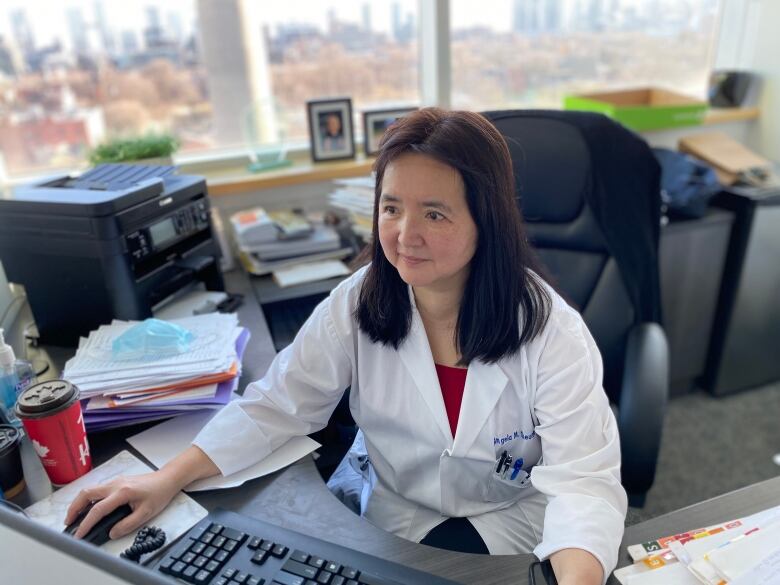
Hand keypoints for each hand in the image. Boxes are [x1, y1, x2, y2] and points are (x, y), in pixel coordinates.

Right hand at [64, 470, 179, 539]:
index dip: (86, 524)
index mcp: (123, 492)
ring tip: (75, 518)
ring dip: (79, 503)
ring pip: (90, 489)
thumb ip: (127, 525)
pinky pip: (97, 489)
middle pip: (86, 493)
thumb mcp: (146, 513)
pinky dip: (88, 499)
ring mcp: (115, 481)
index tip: (79, 534)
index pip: (98, 510)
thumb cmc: (159, 493)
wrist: (166, 479)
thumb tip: (112, 533)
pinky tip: (88, 508)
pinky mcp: (116, 481)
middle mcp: (115, 484)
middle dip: (74, 508)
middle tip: (69, 523)